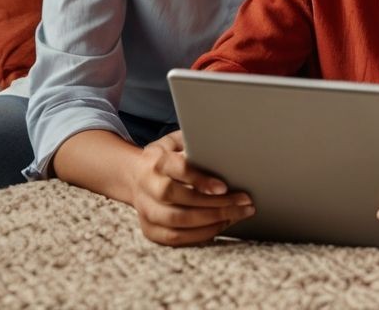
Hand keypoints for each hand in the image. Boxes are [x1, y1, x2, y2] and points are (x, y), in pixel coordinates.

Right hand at [130, 130, 254, 245]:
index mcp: (157, 160)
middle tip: (244, 202)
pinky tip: (221, 226)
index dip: (201, 180)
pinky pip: (174, 239)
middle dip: (216, 205)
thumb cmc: (167, 154)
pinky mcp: (149, 229)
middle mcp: (148, 187)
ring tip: (239, 213)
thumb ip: (194, 144)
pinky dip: (200, 235)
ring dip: (212, 222)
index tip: (224, 187)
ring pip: (178, 223)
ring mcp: (146, 211)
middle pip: (180, 202)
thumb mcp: (177, 141)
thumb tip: (224, 147)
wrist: (134, 175)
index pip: (179, 171)